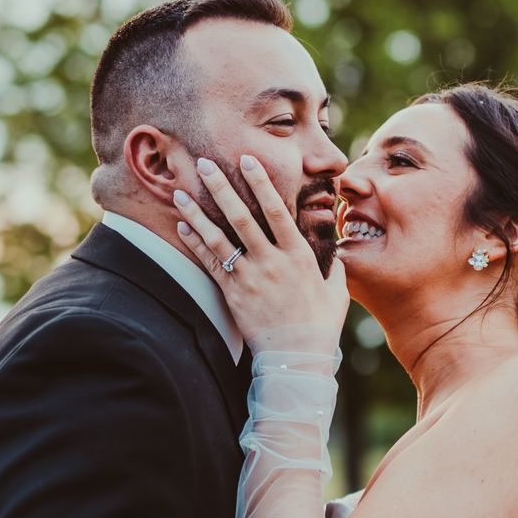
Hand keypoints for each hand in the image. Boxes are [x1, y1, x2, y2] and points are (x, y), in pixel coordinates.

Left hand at [173, 155, 348, 352]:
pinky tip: (182, 226)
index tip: (248, 160)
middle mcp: (271, 261)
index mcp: (298, 255)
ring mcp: (249, 278)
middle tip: (205, 163)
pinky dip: (195, 243)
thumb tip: (337, 252)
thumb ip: (334, 267)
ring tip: (180, 191)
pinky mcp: (233, 294)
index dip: (261, 183)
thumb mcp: (337, 292)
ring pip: (219, 238)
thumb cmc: (320, 326)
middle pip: (241, 217)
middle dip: (222, 188)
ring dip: (197, 213)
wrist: (296, 358)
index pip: (277, 210)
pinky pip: (210, 264)